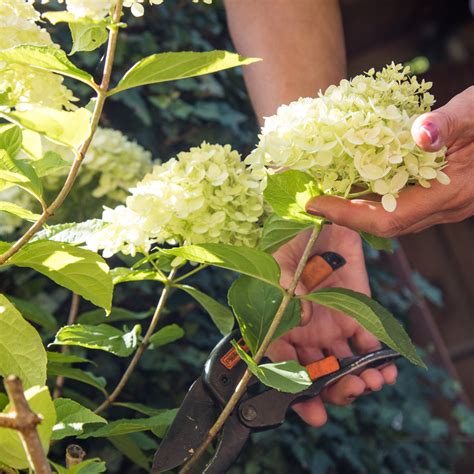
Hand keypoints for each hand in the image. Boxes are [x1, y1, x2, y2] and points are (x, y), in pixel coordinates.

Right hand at [269, 224, 396, 426]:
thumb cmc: (293, 241)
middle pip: (314, 375)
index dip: (293, 389)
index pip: (281, 365)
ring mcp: (331, 327)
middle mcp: (304, 333)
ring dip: (357, 381)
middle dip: (331, 391)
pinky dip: (378, 362)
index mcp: (280, 325)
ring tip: (370, 382)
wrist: (325, 221)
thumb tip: (301, 320)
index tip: (310, 405)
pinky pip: (368, 347)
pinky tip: (385, 369)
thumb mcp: (279, 263)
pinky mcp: (357, 317)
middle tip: (348, 391)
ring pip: (342, 367)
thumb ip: (284, 292)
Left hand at [305, 86, 473, 236]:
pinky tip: (351, 179)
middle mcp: (443, 207)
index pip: (388, 219)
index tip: (314, 203)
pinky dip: (370, 195)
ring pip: (388, 215)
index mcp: (451, 194)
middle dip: (342, 213)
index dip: (348, 215)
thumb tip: (420, 135)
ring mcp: (440, 204)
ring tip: (320, 188)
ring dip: (353, 206)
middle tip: (308, 196)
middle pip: (382, 223)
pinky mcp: (436, 195)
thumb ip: (451, 123)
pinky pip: (397, 203)